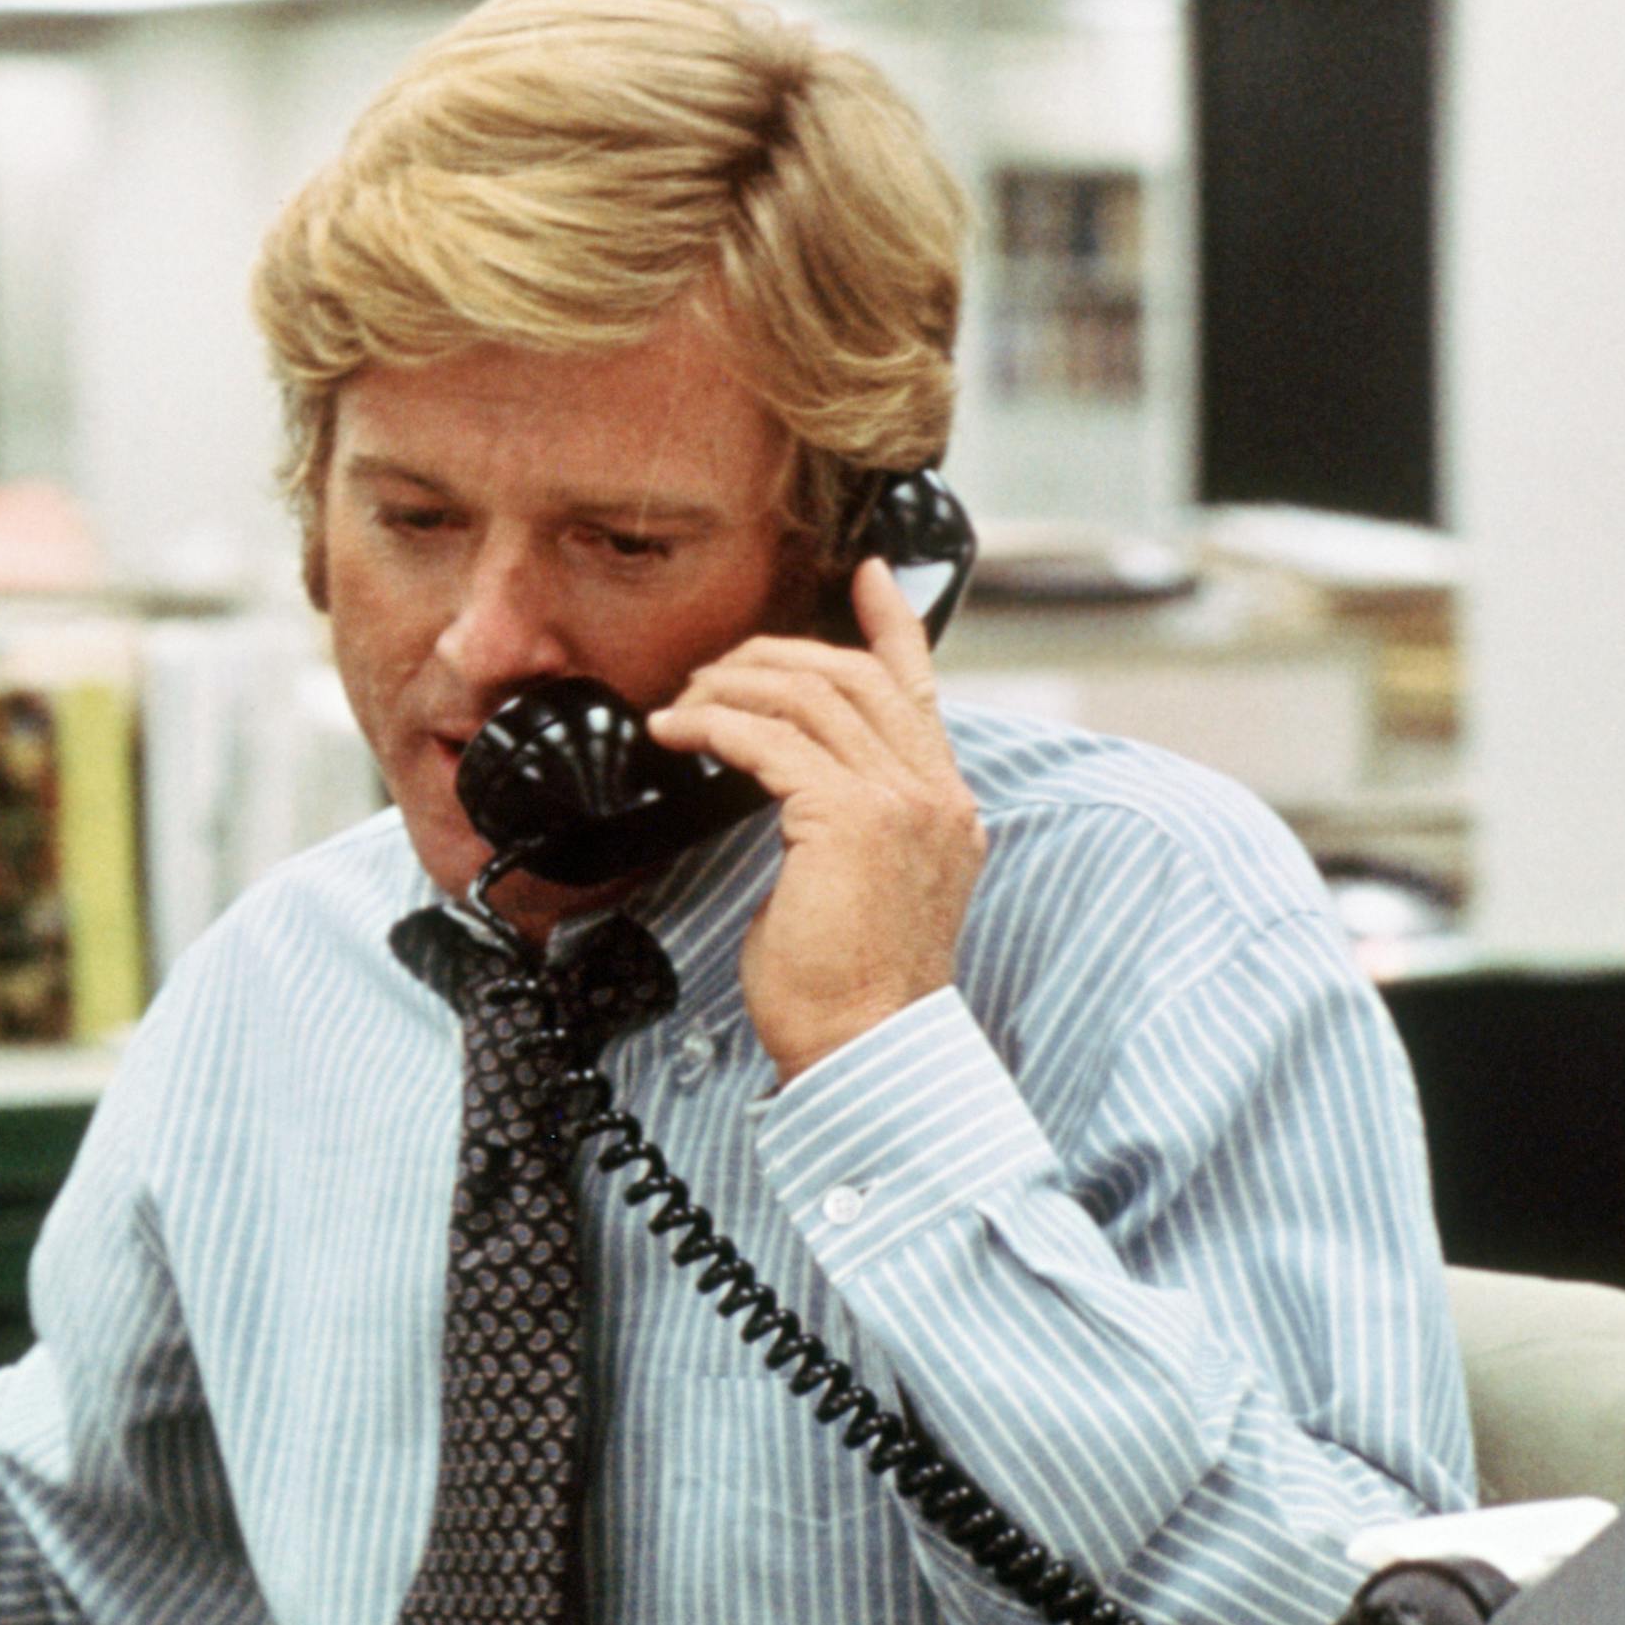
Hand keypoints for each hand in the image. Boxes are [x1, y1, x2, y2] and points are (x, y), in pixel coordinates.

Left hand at [648, 557, 986, 1086]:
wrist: (868, 1050)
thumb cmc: (851, 988)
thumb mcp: (866, 887)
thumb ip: (854, 822)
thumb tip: (793, 783)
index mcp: (947, 806)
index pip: (917, 690)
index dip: (891, 624)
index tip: (866, 575)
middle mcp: (935, 793)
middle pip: (852, 676)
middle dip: (773, 657)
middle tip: (712, 671)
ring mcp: (899, 802)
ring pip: (809, 696)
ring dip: (732, 688)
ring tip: (682, 706)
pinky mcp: (848, 818)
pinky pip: (770, 740)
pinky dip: (716, 726)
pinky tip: (677, 734)